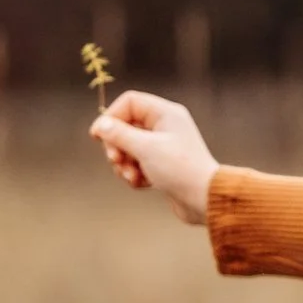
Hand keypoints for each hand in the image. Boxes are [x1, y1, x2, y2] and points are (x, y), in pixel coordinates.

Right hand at [90, 90, 219, 224]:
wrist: (205, 199)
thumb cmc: (179, 169)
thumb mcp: (146, 149)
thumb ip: (119, 134)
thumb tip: (100, 125)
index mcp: (166, 113)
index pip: (129, 102)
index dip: (111, 117)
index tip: (98, 136)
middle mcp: (165, 126)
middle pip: (126, 126)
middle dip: (117, 145)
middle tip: (116, 160)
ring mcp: (163, 146)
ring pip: (129, 148)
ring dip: (124, 164)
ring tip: (132, 176)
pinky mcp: (162, 165)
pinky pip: (138, 164)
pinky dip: (134, 174)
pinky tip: (141, 184)